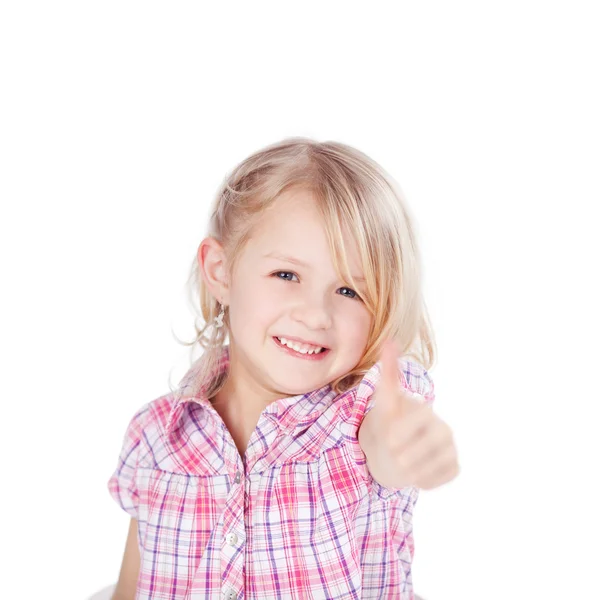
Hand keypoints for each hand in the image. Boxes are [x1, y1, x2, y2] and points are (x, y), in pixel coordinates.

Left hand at [358, 339, 459, 489]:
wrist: (398, 445)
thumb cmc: (390, 419)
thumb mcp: (384, 399)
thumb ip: (387, 373)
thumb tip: (390, 341)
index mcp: (425, 412)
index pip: (411, 428)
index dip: (397, 435)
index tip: (390, 438)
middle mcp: (444, 430)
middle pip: (413, 456)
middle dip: (397, 456)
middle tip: (395, 450)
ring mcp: (451, 450)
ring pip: (422, 471)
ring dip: (406, 470)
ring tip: (403, 458)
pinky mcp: (454, 468)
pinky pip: (433, 482)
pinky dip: (420, 480)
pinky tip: (417, 468)